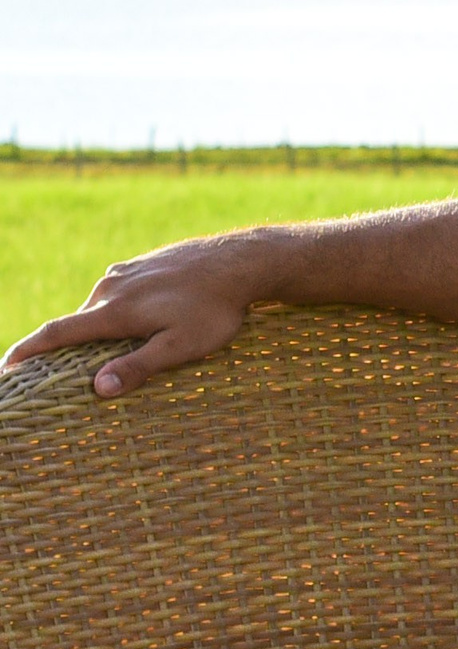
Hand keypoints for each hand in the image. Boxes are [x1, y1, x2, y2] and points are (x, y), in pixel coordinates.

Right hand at [1, 233, 267, 398]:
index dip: (25, 351)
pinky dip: (115, 311)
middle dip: (65, 346)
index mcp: (113, 310)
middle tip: (61, 373)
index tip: (5, 368)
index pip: (55, 332)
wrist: (244, 260)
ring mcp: (127, 271)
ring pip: (99, 306)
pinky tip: (138, 322)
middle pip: (76, 322)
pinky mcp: (143, 263)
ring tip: (106, 353)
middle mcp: (111, 287)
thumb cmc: (216, 309)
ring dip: (97, 329)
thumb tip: (99, 388)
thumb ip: (140, 365)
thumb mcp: (182, 346)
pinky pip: (118, 292)